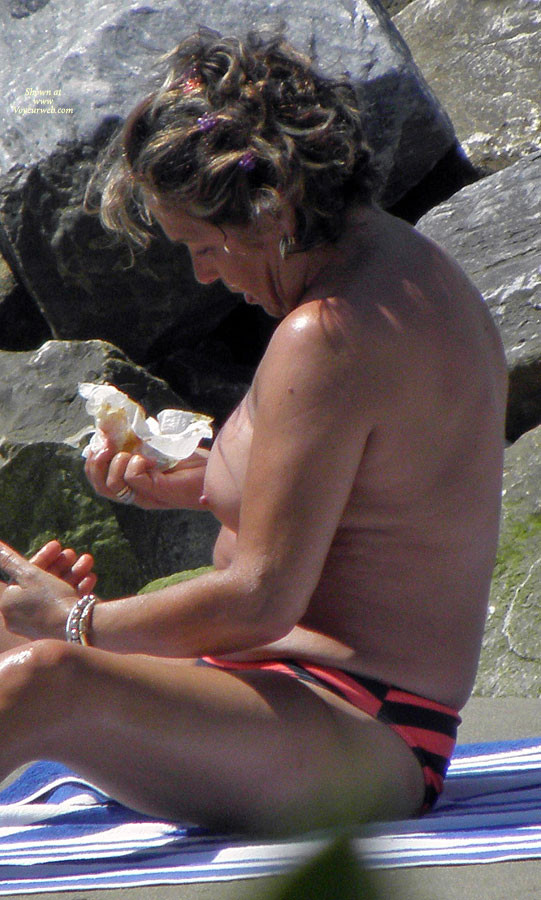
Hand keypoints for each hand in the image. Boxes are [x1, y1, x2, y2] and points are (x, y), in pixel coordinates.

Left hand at [0, 541, 83, 640]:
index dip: (42, 557)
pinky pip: (64, 605)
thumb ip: (9, 559)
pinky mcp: (58, 630)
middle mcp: (20, 617)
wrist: (78, 628)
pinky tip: (90, 578)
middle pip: (41, 583)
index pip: (23, 574)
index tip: (58, 546)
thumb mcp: (30, 573)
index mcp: (8, 604)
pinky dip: (76, 590)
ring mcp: (39, 624)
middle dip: (60, 565)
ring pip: (56, 592)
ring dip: (72, 573)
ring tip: (87, 562)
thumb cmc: (50, 600)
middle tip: (72, 554)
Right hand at [84, 438, 208, 509]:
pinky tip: (150, 458)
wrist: (218, 476)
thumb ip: (140, 443)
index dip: (93, 458)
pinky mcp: (158, 492)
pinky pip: (133, 478)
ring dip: (114, 464)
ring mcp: (146, 496)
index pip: (99, 479)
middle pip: (99, 486)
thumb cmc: (192, 463)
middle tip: (105, 445)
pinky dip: (135, 463)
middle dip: (95, 463)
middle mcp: (136, 493)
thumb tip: (117, 423)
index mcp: (134, 484)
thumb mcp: (160, 449)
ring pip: (111, 486)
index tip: (100, 437)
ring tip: (128, 452)